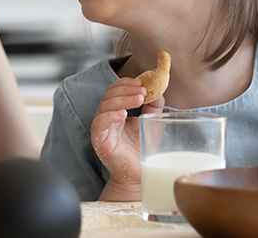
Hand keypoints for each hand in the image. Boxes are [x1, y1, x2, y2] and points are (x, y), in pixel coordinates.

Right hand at [91, 77, 163, 199]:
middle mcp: (107, 117)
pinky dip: (110, 116)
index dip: (126, 83)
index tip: (141, 83)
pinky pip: (99, 123)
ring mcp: (102, 129)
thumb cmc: (142, 149)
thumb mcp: (151, 122)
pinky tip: (123, 115)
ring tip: (138, 99)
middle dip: (126, 89)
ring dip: (122, 99)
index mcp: (116, 110)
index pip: (115, 90)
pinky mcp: (100, 140)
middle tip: (142, 91)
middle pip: (109, 95)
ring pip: (104, 105)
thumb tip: (158, 89)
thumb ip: (153, 105)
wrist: (139, 174)